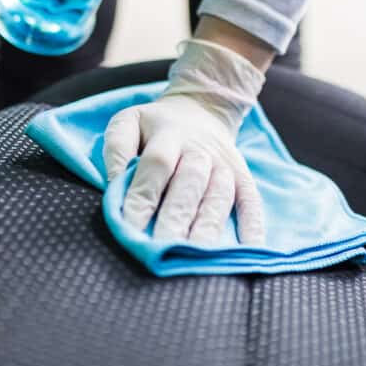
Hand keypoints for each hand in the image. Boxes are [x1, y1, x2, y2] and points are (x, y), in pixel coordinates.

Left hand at [103, 39, 266, 244]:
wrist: (200, 110)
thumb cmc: (155, 127)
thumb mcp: (129, 122)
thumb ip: (116, 148)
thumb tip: (113, 183)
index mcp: (169, 133)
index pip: (156, 164)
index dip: (143, 195)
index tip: (130, 226)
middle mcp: (200, 150)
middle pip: (189, 184)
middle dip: (175, 218)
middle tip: (161, 247)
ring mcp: (225, 165)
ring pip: (219, 196)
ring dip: (207, 227)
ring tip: (194, 255)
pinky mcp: (243, 177)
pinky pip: (251, 202)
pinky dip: (252, 226)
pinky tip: (248, 250)